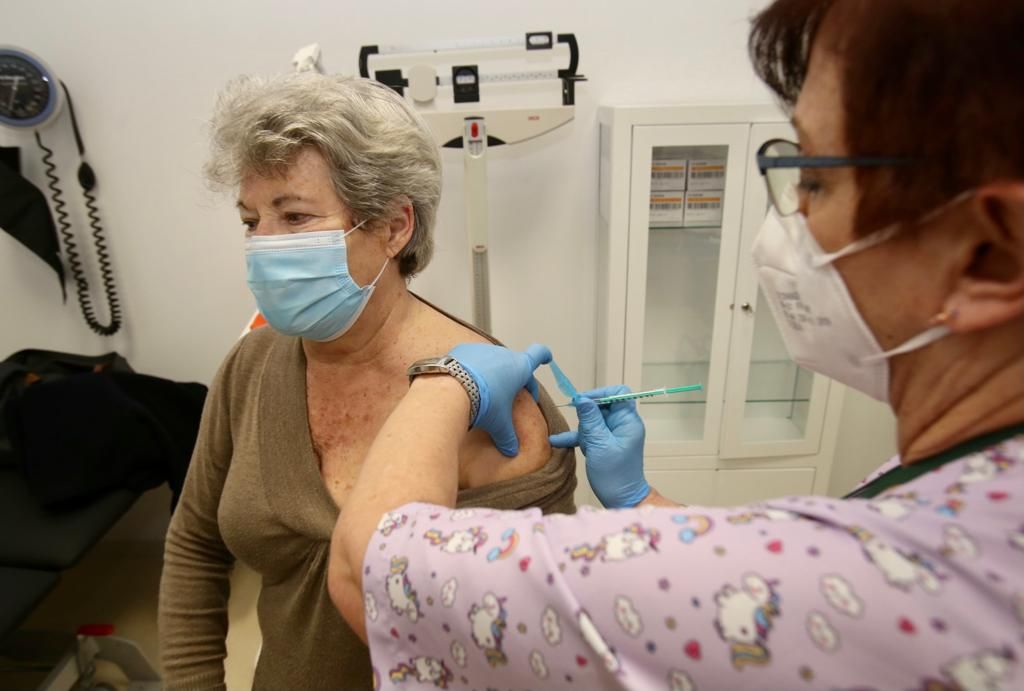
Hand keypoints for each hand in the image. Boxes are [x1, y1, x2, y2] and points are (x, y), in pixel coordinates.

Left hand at [448, 343, 551, 456]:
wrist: (450, 391)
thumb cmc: (483, 403)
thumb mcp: (499, 424)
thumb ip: (507, 437)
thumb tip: (511, 450)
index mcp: (519, 367)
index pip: (538, 355)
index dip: (543, 356)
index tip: (545, 357)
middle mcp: (503, 354)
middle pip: (513, 363)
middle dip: (512, 378)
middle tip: (508, 395)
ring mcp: (482, 349)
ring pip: (491, 361)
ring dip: (490, 373)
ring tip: (482, 393)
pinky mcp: (462, 350)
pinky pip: (470, 359)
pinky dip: (470, 369)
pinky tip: (463, 385)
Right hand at [549, 385, 648, 508]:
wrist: (620, 499)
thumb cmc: (614, 474)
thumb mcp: (600, 445)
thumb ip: (590, 420)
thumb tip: (581, 399)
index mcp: (628, 421)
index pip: (618, 394)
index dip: (601, 394)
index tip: (583, 402)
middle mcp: (622, 424)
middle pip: (602, 406)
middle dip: (588, 417)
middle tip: (583, 432)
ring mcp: (612, 434)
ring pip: (592, 420)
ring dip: (583, 431)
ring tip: (582, 445)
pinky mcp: (603, 444)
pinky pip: (589, 434)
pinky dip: (577, 437)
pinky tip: (557, 441)